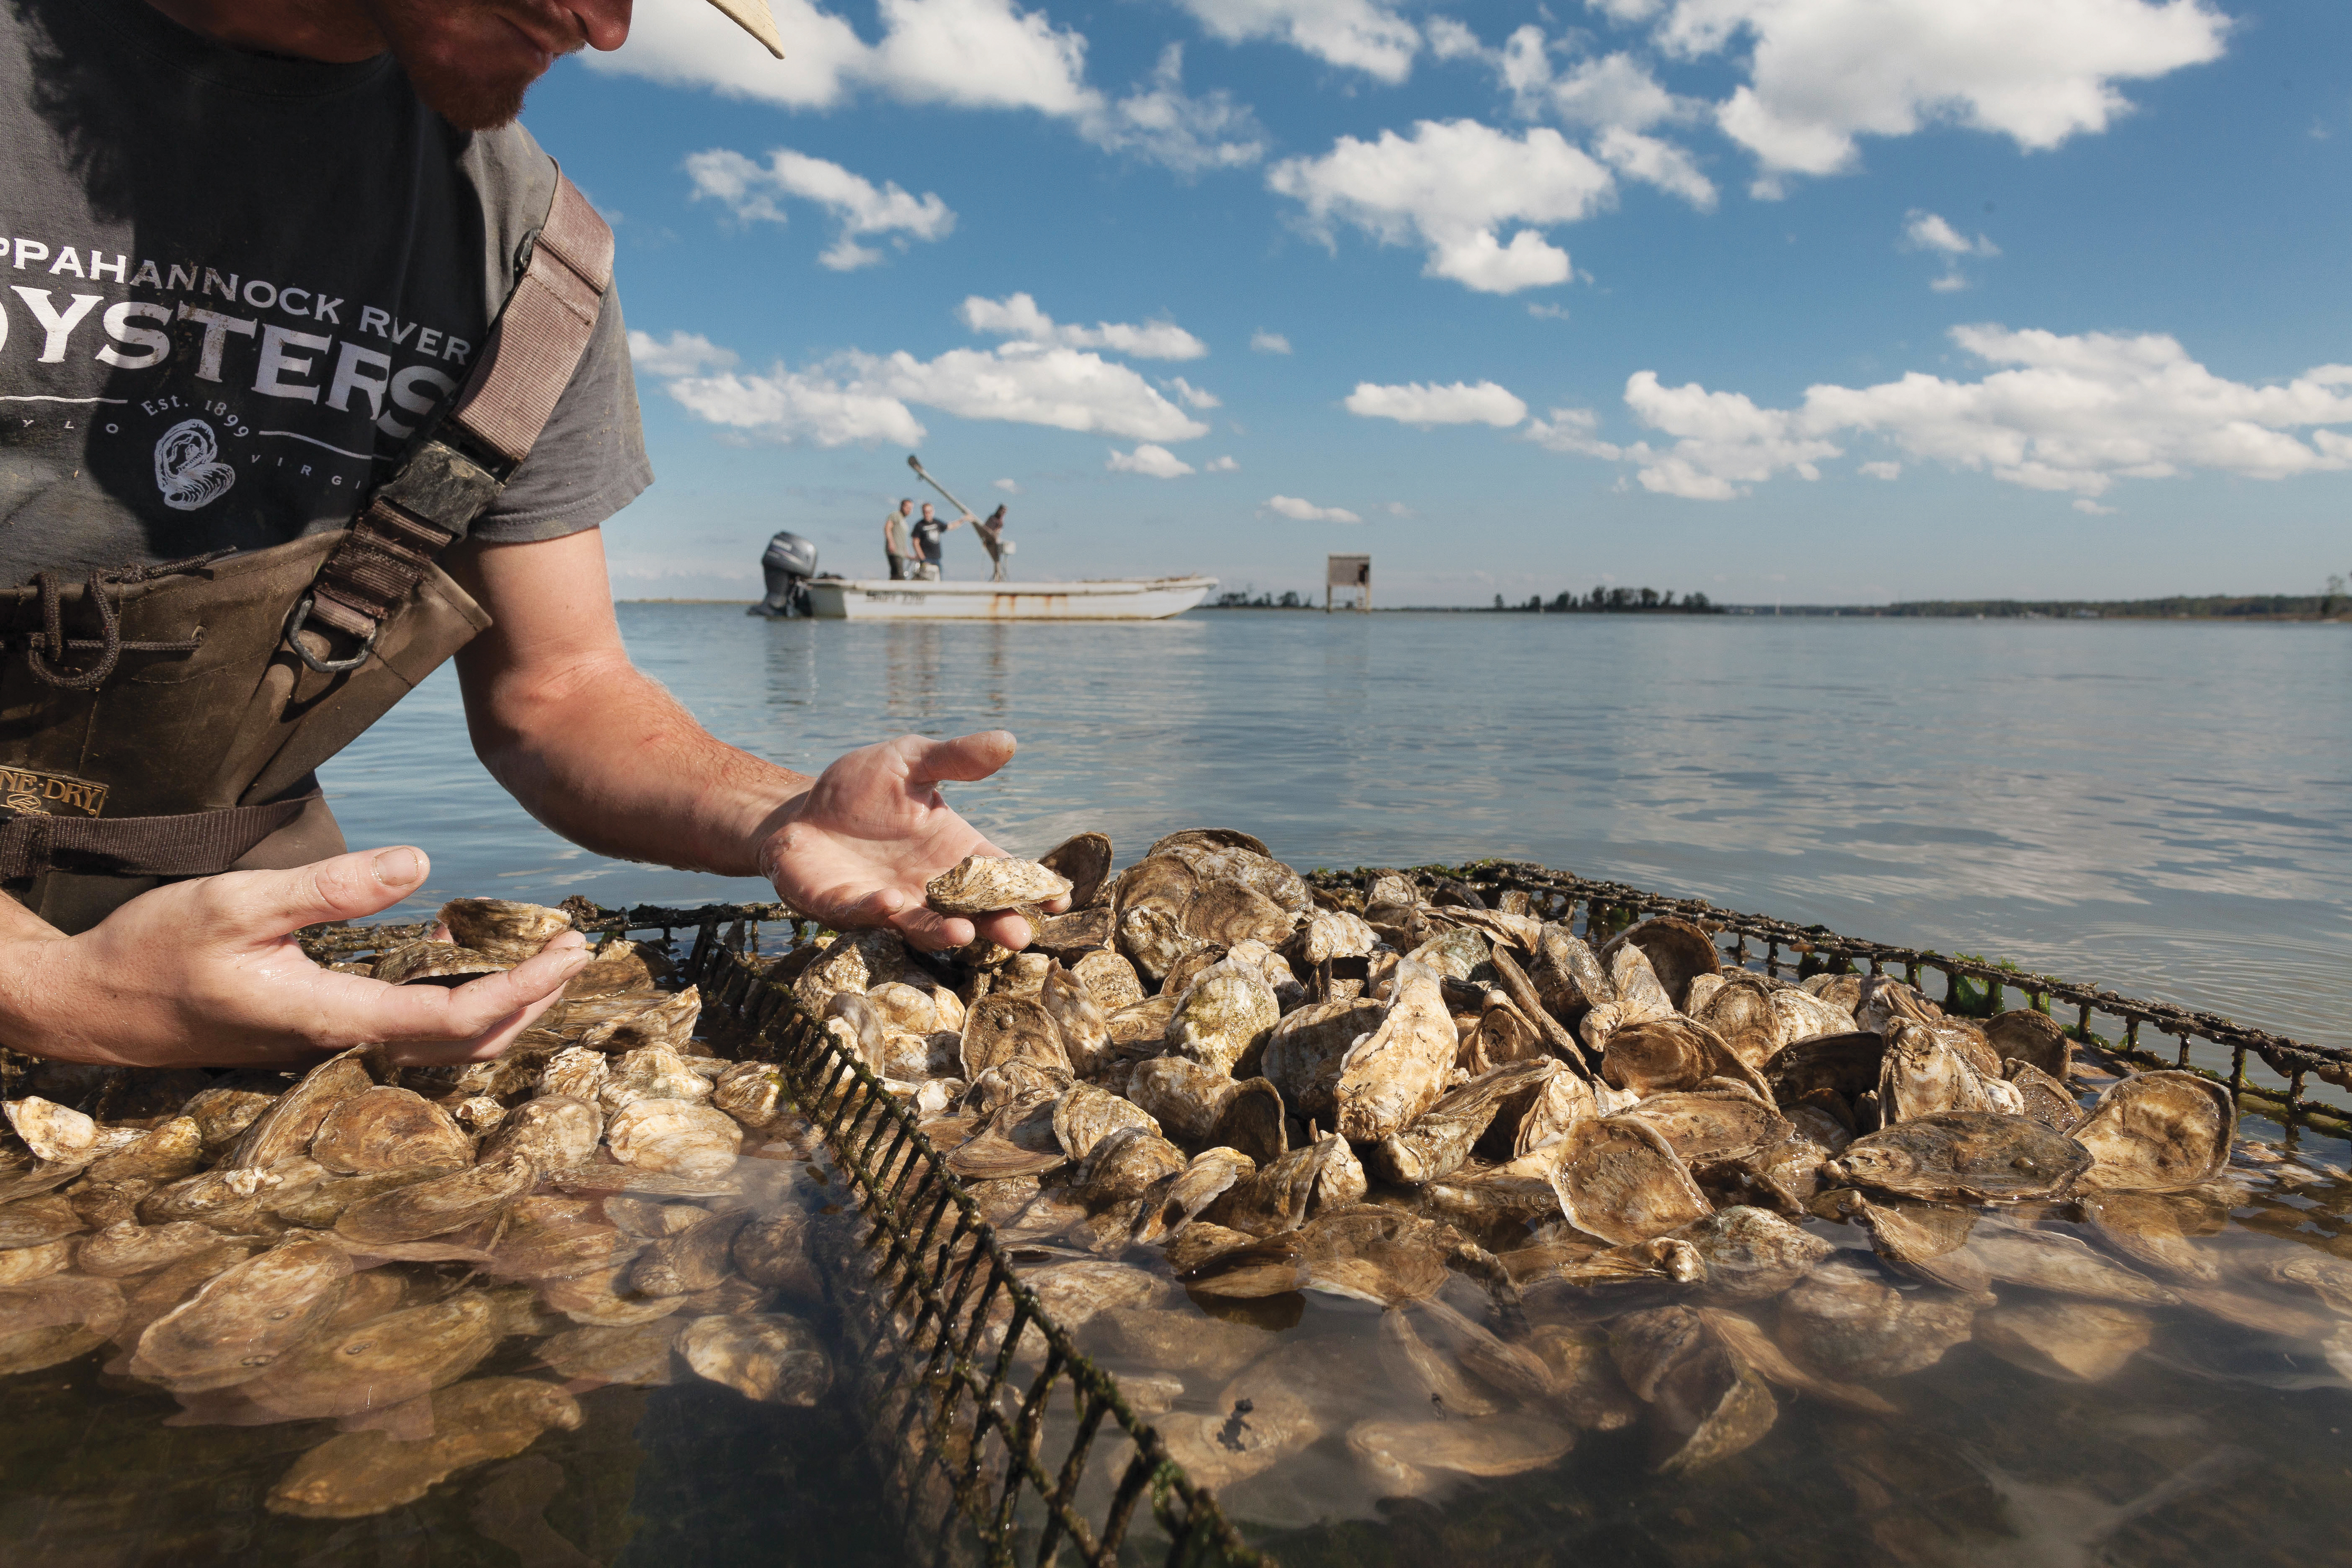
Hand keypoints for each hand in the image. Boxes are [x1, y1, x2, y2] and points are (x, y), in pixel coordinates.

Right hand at [0, 848, 590, 1068]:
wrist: (90, 1005)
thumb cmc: (154, 950)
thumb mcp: (237, 903)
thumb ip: (330, 889)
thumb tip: (421, 865)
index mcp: (328, 1016)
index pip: (453, 1021)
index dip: (521, 991)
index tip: (565, 953)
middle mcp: (338, 1039)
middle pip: (464, 1043)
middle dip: (531, 1000)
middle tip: (575, 951)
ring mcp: (328, 1040)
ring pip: (440, 1042)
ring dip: (499, 1003)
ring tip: (540, 956)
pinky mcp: (316, 1029)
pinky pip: (406, 1027)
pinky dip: (453, 997)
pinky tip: (457, 951)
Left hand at [756, 730, 1065, 951]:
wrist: (798, 813)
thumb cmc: (860, 789)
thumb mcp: (910, 761)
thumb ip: (956, 758)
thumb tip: (1008, 740)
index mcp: (954, 851)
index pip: (1001, 873)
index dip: (1031, 886)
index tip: (1058, 897)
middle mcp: (928, 886)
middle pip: (972, 911)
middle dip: (996, 925)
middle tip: (1018, 935)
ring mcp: (890, 902)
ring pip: (923, 925)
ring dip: (943, 931)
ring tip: (963, 932)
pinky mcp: (845, 908)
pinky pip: (864, 914)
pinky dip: (878, 912)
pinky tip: (891, 904)